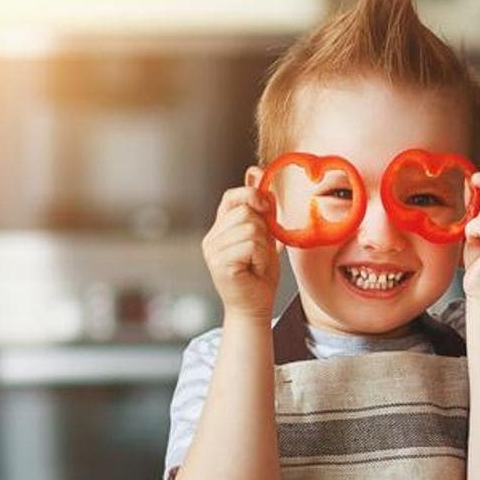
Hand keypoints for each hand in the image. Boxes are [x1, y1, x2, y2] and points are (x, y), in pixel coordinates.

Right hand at [202, 169, 280, 319]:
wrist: (255, 308)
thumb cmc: (259, 276)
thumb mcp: (264, 236)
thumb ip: (261, 209)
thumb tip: (256, 171)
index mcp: (220, 229)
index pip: (231, 197)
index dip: (251, 195)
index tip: (267, 206)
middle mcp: (212, 238)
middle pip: (246, 211)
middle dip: (263, 230)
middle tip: (260, 253)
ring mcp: (213, 251)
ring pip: (251, 228)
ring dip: (263, 247)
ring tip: (256, 263)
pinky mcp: (219, 263)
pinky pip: (250, 245)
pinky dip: (260, 257)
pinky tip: (253, 270)